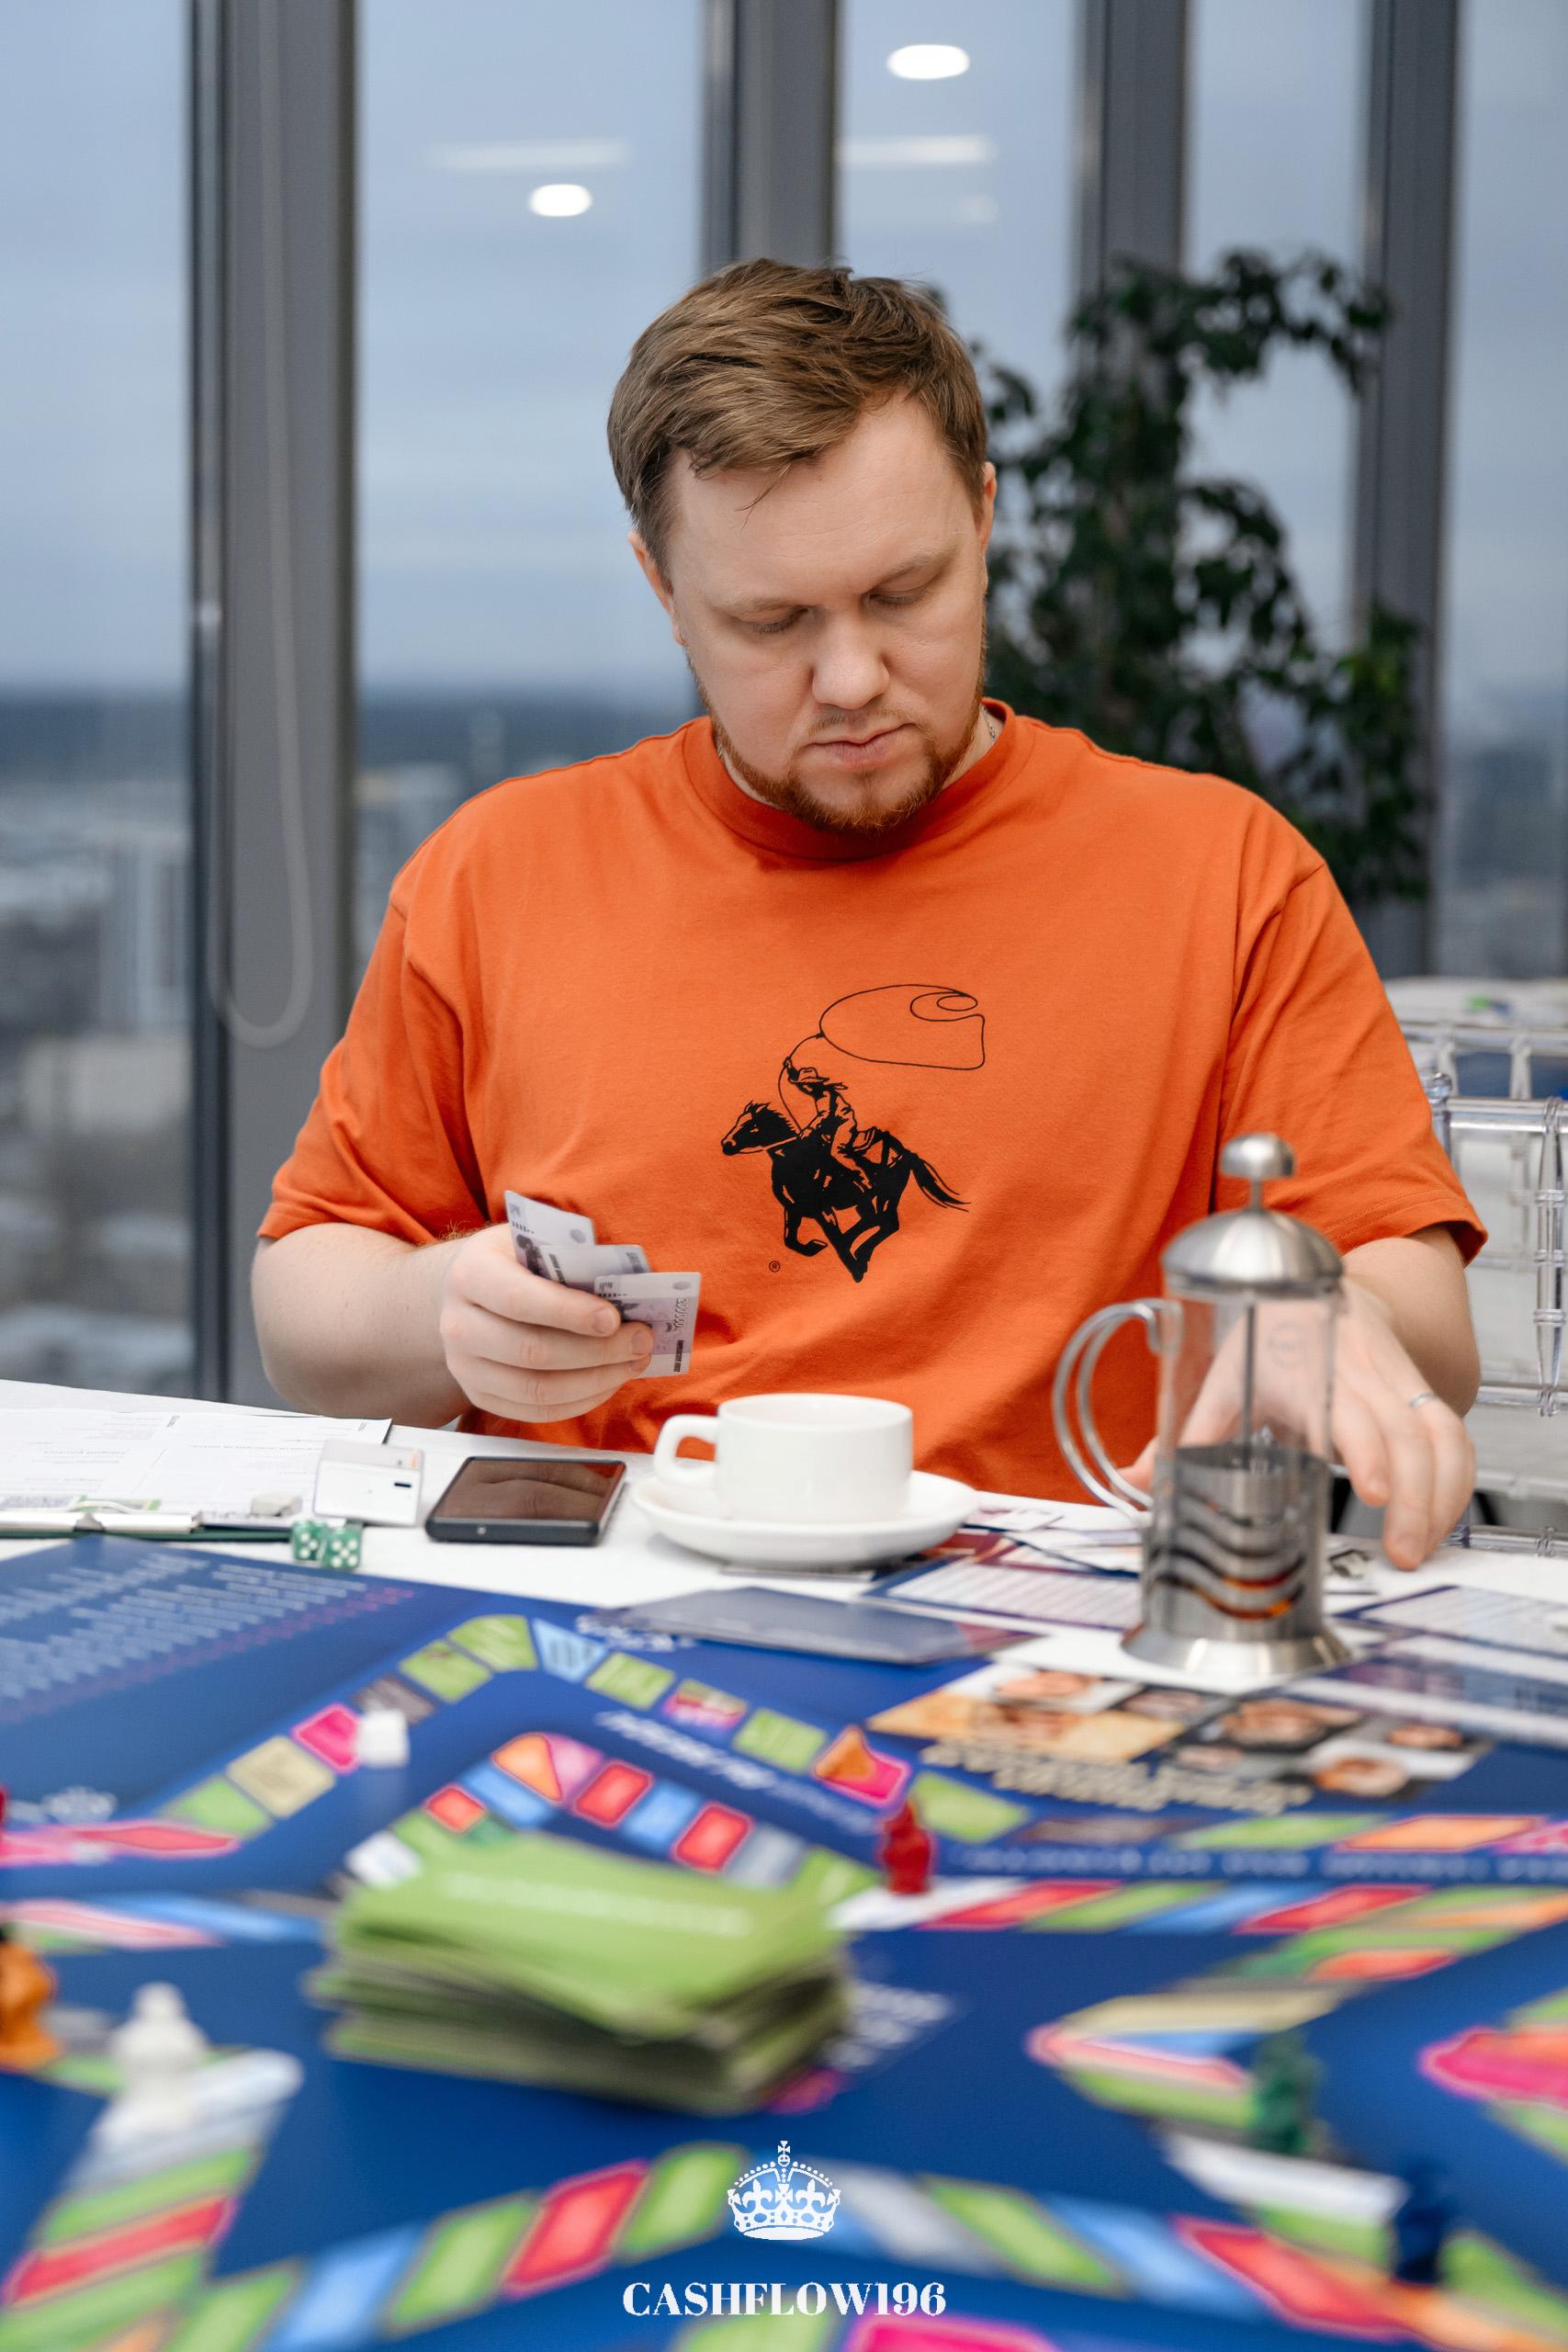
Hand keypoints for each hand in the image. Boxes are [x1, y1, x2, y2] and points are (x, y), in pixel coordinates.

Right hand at [436, 1224, 653, 1422]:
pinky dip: (581, 1401)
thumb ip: (573, 1258)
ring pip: (537, 1389)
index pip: (520, 1300)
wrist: (469, 1291)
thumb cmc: (515, 1261)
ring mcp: (465, 1367)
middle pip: (532, 1351)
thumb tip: (631, 1285)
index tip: (613, 1318)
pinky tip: (609, 1381)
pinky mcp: (480, 1396)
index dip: (569, 1313)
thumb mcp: (536, 1240)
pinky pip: (536, 1411)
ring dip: (596, 1380)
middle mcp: (458, 1325)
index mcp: (470, 1274)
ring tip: (633, 1363)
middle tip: (641, 1341)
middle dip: (597, 1351)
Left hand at [1124, 1280, 1473, 1569]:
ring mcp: (1398, 1379)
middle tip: (1401, 1553)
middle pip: (1404, 1432)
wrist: (1329, 1291)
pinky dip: (1458, 1481)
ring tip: (1420, 1548)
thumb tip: (1138, 1481)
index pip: (1347, 1408)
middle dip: (1413, 1497)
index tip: (1374, 1493)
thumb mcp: (1223, 1379)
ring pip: (1441, 1435)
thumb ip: (1185, 1433)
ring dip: (1441, 1496)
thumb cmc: (1267, 1340)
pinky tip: (1441, 1520)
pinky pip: (1456, 1437)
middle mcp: (1359, 1369)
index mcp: (1306, 1365)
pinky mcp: (1424, 1392)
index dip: (1365, 1449)